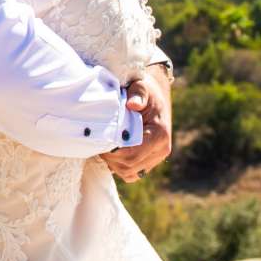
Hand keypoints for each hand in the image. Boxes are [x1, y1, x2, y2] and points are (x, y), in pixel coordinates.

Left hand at [104, 64, 172, 181]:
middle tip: (99, 143)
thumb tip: (132, 104)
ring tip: (106, 146)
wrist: (157, 96)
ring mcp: (157, 158)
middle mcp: (161, 149)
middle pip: (129, 166)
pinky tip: (113, 152)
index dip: (113, 152)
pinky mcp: (150, 161)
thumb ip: (138, 94)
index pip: (132, 154)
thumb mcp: (142, 87)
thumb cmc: (146, 91)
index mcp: (160, 134)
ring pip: (129, 173)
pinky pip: (132, 173)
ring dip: (114, 163)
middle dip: (110, 158)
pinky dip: (120, 166)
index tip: (100, 140)